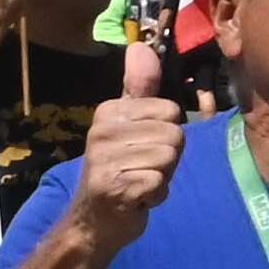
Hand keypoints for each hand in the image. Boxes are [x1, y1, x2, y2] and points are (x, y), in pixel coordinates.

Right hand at [68, 38, 185, 243]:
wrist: (93, 222)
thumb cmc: (120, 170)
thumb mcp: (129, 125)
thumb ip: (139, 87)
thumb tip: (141, 46)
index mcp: (109, 112)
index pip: (172, 111)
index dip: (168, 134)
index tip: (145, 148)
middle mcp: (102, 132)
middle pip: (175, 135)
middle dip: (169, 159)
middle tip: (143, 169)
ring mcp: (105, 161)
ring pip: (169, 159)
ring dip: (162, 178)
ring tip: (139, 182)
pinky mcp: (114, 188)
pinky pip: (160, 183)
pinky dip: (155, 196)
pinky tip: (137, 198)